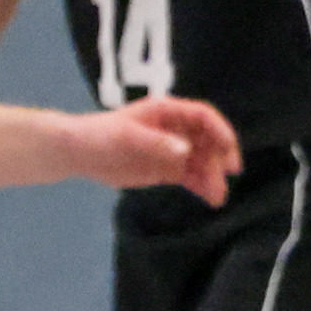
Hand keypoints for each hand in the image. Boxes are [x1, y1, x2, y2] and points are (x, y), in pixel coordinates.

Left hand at [72, 98, 239, 202]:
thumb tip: (186, 151)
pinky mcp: (168, 169)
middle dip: (220, 157)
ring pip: (202, 161)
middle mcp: (176, 129)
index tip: (228, 148)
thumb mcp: (128, 137)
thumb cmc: (101, 136)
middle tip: (229, 174)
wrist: (80, 153)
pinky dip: (202, 186)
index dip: (219, 130)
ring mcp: (173, 150)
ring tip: (218, 197)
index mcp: (167, 112)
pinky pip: (191, 176)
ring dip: (213, 176)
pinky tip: (211, 198)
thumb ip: (158, 143)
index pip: (202, 117)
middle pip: (208, 140)